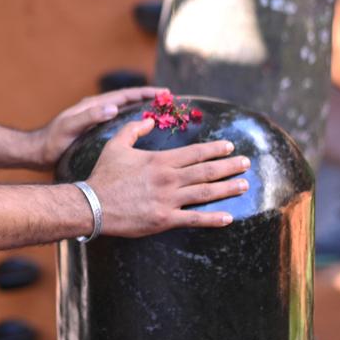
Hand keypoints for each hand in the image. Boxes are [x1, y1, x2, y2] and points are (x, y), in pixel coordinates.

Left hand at [29, 86, 166, 167]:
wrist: (38, 153)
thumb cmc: (53, 141)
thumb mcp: (70, 127)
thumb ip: (89, 117)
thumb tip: (113, 107)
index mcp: (94, 105)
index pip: (125, 95)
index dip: (145, 93)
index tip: (164, 93)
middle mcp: (97, 110)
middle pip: (128, 100)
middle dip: (149, 99)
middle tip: (170, 103)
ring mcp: (97, 120)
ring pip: (126, 111)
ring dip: (143, 110)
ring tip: (162, 115)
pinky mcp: (96, 132)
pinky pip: (120, 123)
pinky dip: (133, 123)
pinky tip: (142, 133)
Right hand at [84, 118, 248, 236]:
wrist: (93, 204)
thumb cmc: (104, 174)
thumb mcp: (116, 145)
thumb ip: (134, 130)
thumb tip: (149, 119)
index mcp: (160, 160)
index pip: (195, 153)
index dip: (214, 149)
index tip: (230, 147)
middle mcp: (168, 179)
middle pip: (206, 171)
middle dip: (229, 166)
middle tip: (247, 163)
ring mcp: (168, 200)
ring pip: (205, 193)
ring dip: (227, 188)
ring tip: (244, 185)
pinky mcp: (165, 219)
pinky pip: (194, 219)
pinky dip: (212, 219)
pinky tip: (228, 217)